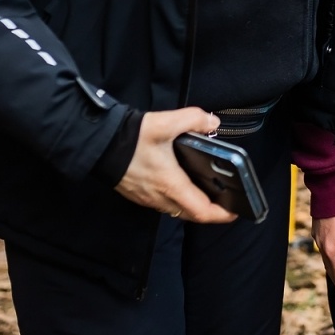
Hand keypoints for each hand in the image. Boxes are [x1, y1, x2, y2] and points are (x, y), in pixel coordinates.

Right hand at [113, 107, 236, 223]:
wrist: (98, 144)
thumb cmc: (131, 138)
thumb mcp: (165, 123)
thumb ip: (193, 119)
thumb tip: (213, 124)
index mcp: (171, 185)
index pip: (202, 211)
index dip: (221, 214)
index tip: (235, 211)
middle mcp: (160, 198)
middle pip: (191, 214)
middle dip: (210, 212)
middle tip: (226, 201)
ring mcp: (148, 199)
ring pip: (177, 210)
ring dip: (193, 206)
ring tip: (208, 192)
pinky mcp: (138, 195)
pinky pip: (164, 204)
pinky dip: (178, 200)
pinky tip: (182, 184)